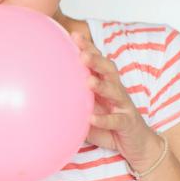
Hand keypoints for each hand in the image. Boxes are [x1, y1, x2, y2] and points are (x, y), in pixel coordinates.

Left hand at [72, 31, 162, 170]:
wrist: (137, 145)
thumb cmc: (110, 125)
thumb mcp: (89, 111)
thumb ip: (73, 104)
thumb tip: (43, 98)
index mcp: (106, 85)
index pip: (98, 62)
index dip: (88, 48)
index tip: (73, 35)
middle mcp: (116, 91)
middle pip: (108, 70)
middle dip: (96, 60)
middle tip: (82, 54)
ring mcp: (124, 106)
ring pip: (115, 91)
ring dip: (102, 86)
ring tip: (88, 81)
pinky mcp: (128, 123)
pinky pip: (116, 120)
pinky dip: (104, 119)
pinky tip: (91, 119)